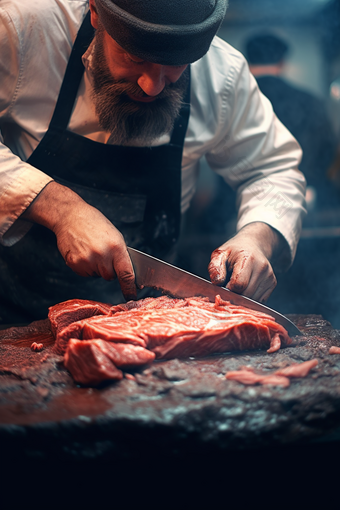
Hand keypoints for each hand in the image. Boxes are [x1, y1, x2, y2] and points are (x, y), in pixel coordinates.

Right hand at [22, 182, 136, 299]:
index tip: (132, 296)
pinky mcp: (75, 264)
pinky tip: (82, 252)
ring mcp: (87, 260)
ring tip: (91, 249)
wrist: (71, 216)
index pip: (127, 274)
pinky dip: (85, 266)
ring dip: (96, 267)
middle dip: (109, 270)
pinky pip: (84, 273)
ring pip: (97, 275)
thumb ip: (121, 255)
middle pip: (110, 276)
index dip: (130, 288)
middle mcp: (103, 255)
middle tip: (102, 254)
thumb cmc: (95, 224)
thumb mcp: (115, 236)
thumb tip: (128, 274)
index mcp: (116, 247)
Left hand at [208, 223, 284, 301]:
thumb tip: (217, 283)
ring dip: (242, 299)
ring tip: (237, 287)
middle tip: (228, 288)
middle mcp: (262, 267)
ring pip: (253, 300)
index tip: (224, 285)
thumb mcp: (219, 254)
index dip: (228, 289)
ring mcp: (269, 276)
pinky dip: (250, 299)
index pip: (239, 284)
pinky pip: (259, 301)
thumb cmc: (233, 252)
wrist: (252, 245)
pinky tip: (245, 289)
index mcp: (248, 258)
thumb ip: (215, 268)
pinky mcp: (273, 283)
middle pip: (246, 294)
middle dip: (235, 295)